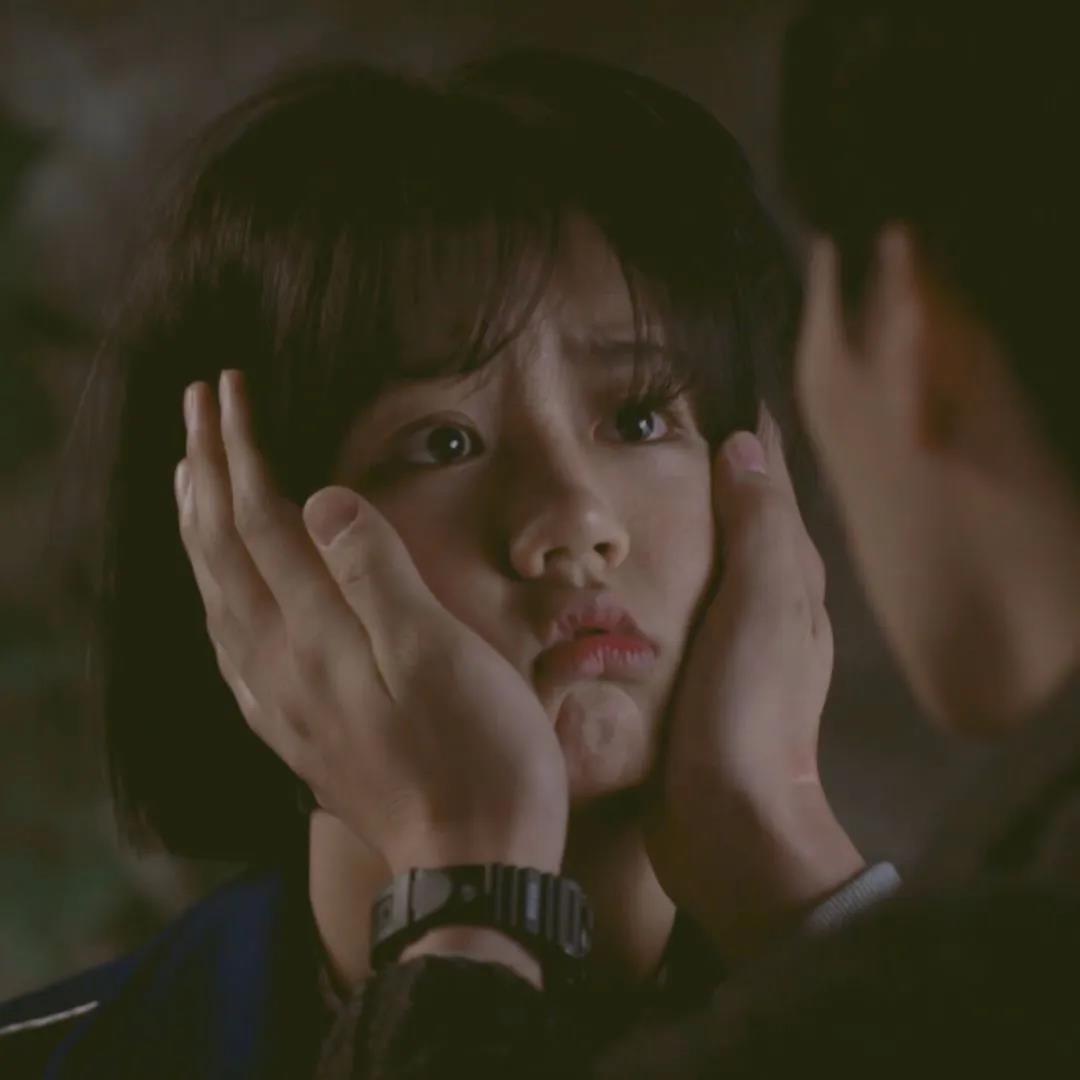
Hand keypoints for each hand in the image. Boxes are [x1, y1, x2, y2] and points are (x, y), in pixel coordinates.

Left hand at [175, 370, 568, 877]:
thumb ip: (377, 574)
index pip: (259, 519)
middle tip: (195, 406)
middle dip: (206, 469)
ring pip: (216, 592)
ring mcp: (280, 699)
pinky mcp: (293, 727)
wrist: (470, 864)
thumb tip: (321, 498)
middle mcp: (279, 662)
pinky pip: (228, 641)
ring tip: (189, 476)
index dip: (241, 450)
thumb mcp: (441, 654)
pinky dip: (211, 590)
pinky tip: (215, 587)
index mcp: (317, 633)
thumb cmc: (477, 755)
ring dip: (198, 523)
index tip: (228, 388)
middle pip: (222, 548)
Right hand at [643, 410, 863, 959]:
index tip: (689, 388)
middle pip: (729, 512)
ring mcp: (721, 638)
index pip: (768, 479)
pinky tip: (592, 572)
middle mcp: (762, 598)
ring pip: (689, 558)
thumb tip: (742, 444)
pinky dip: (636, 576)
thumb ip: (758, 525)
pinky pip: (658, 605)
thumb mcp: (762, 605)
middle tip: (623, 431)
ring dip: (657, 523)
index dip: (740, 431)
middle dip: (690, 468)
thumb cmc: (749, 710)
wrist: (728, 826)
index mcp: (790, 574)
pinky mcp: (682, 671)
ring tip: (597, 487)